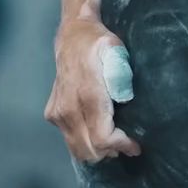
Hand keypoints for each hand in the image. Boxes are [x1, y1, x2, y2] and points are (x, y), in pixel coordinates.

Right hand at [45, 18, 141, 161]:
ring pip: (78, 150)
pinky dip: (85, 143)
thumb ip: (120, 73)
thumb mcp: (115, 50)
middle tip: (126, 143)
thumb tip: (124, 98)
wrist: (72, 37)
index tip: (135, 145)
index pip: (102, 138)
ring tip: (113, 140)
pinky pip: (70, 141)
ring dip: (97, 151)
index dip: (121, 146)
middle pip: (90, 151)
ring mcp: (58, 114)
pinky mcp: (52, 115)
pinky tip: (96, 130)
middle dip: (111, 151)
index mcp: (87, 96)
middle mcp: (68, 109)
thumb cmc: (99, 44)